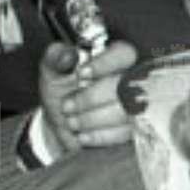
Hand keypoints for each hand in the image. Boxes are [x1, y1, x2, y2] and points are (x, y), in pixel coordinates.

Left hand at [38, 37, 138, 156]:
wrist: (62, 126)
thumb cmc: (62, 94)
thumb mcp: (53, 73)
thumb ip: (55, 58)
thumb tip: (66, 53)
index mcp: (114, 59)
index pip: (123, 54)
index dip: (104, 64)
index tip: (81, 74)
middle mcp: (131, 81)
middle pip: (125, 85)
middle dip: (92, 98)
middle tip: (67, 106)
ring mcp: (136, 107)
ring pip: (125, 112)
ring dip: (93, 119)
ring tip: (71, 122)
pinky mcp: (135, 130)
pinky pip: (125, 133)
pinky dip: (100, 136)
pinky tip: (83, 136)